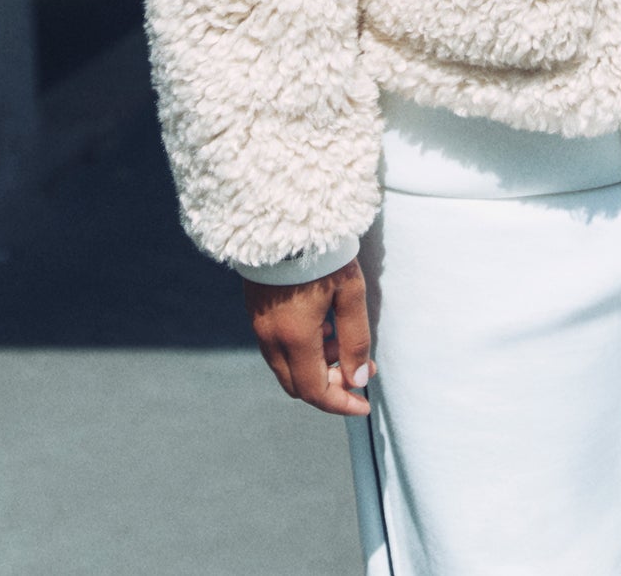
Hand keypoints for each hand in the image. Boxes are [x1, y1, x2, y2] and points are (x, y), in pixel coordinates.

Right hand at [245, 258, 373, 415]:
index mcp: (295, 337)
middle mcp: (271, 338)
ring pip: (287, 368)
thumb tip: (359, 378)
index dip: (341, 404)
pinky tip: (323, 327)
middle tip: (360, 368)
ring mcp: (259, 325)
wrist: (281, 216)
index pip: (315, 391)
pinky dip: (302, 351)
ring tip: (344, 341)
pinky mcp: (256, 312)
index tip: (364, 404)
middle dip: (331, 386)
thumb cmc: (322, 251)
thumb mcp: (350, 291)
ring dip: (316, 367)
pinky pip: (277, 348)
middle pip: (298, 385)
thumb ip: (355, 337)